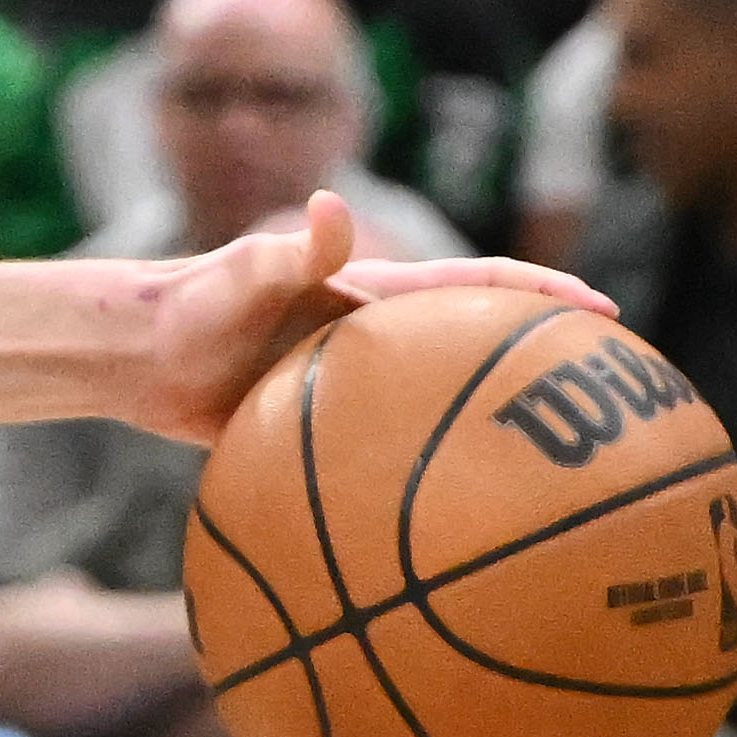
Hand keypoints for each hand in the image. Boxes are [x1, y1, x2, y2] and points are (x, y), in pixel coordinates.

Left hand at [122, 193, 613, 450]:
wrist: (134, 355)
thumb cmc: (186, 305)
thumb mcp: (242, 275)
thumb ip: (292, 250)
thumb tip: (334, 206)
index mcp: (373, 295)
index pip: (474, 289)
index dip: (539, 298)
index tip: (602, 314)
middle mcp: (372, 336)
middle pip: (470, 347)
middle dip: (533, 361)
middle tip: (600, 394)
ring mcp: (350, 383)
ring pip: (434, 405)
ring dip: (484, 426)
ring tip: (542, 468)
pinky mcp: (320, 426)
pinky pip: (383, 453)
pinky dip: (415, 476)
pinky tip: (435, 530)